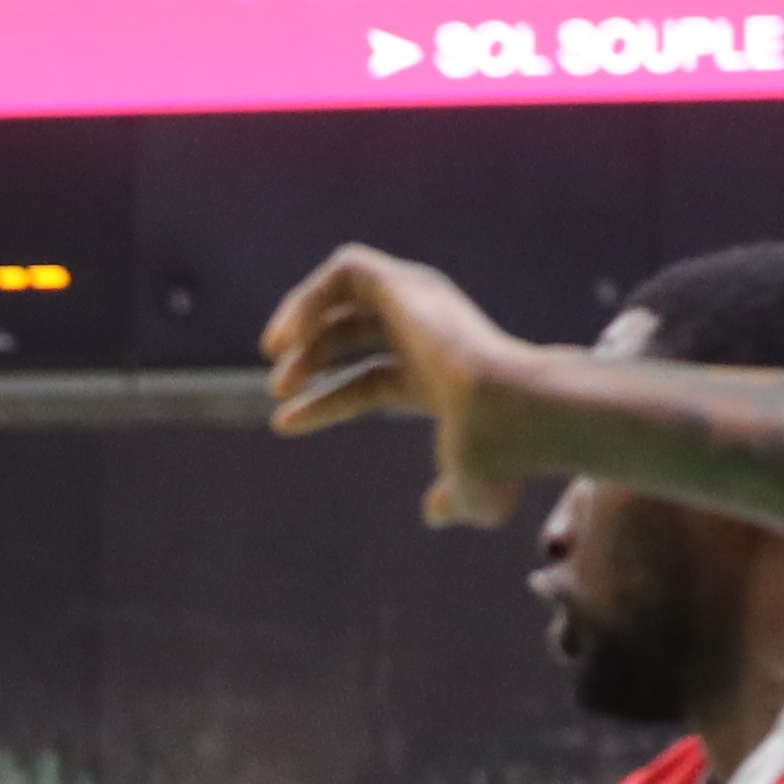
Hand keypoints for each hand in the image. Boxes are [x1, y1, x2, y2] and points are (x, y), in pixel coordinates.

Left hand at [262, 244, 539, 525]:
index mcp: (438, 378)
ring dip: (304, 318)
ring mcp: (421, 305)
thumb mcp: (472, 493)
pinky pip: (348, 269)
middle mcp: (430, 334)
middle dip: (310, 357)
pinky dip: (311, 296)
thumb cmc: (498, 458)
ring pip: (348, 291)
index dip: (323, 402)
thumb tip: (434, 514)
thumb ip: (451, 498)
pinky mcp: (408, 284)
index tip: (281, 423)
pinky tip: (290, 337)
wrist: (510, 417)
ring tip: (273, 353)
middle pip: (354, 333)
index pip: (368, 381)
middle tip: (277, 388)